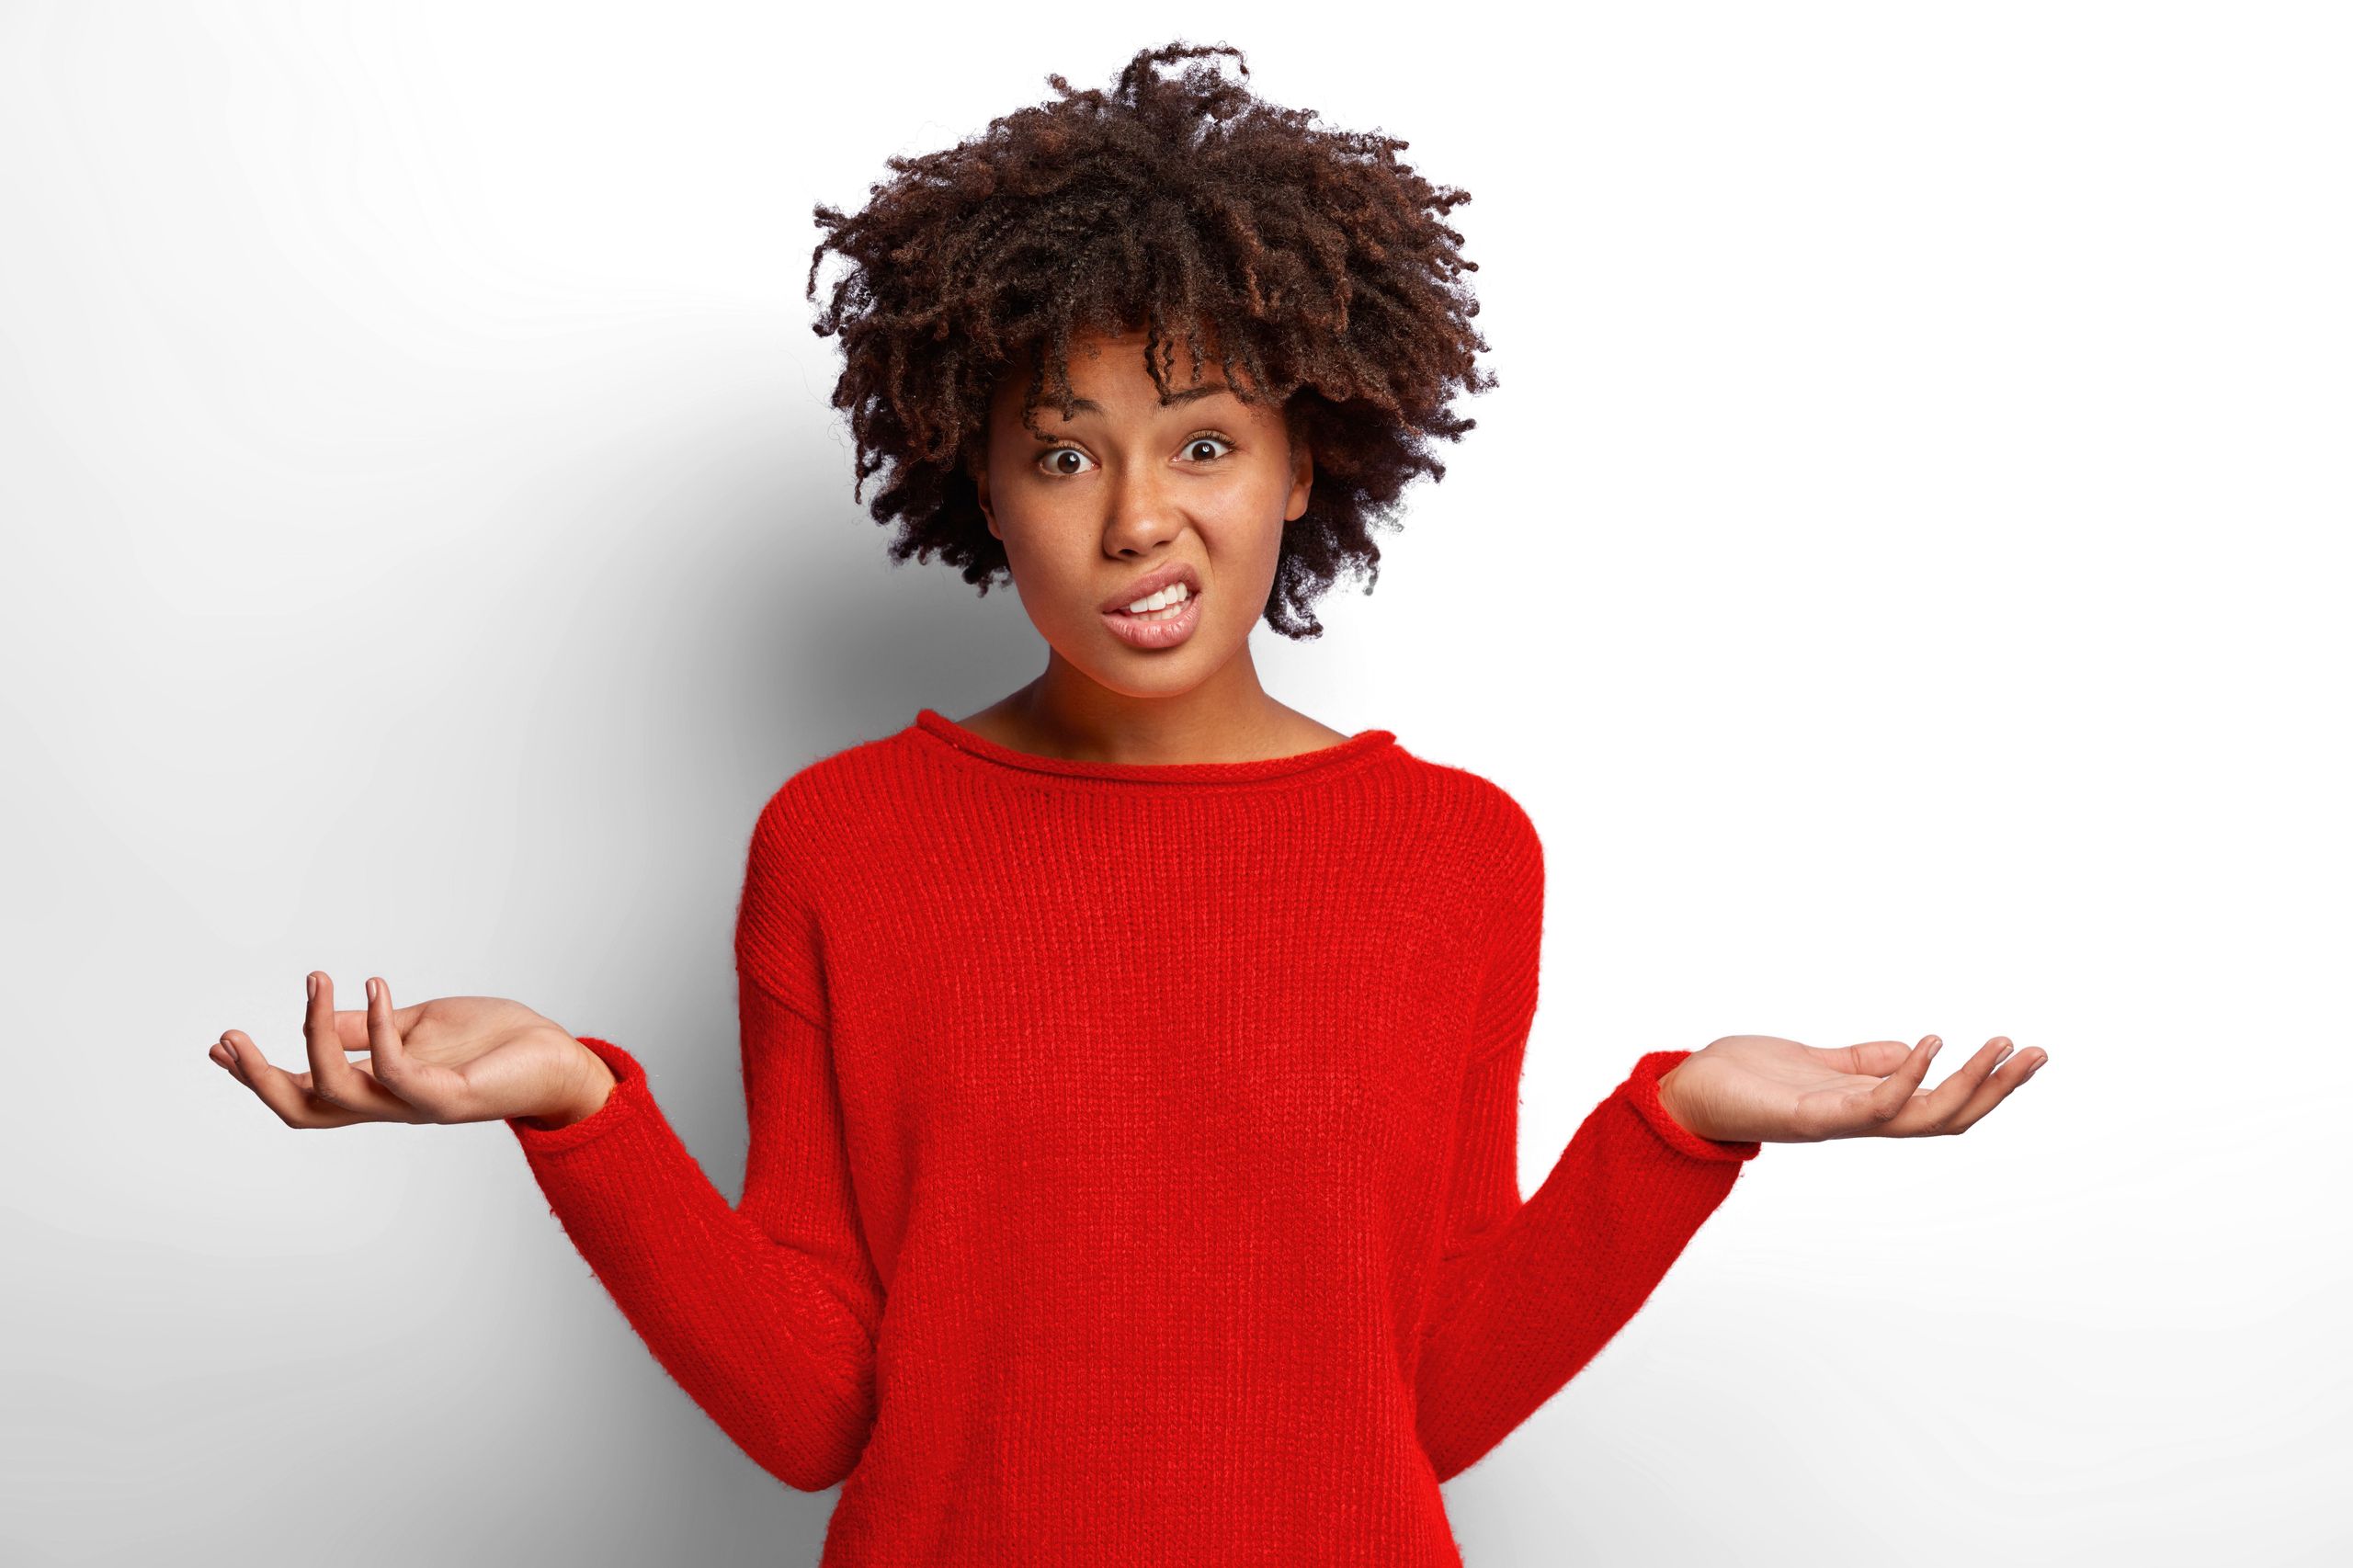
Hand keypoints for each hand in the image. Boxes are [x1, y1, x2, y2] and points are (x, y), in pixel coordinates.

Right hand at [206, 971, 614, 1129]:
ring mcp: (417, 1104)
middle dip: (260, 1078)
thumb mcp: (418, 1026)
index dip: (258, 1074)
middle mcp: (389, 1104)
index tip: (217, 1045)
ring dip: (314, 1036)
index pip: (304, 1090)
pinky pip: (396, 1069)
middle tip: (229, 1038)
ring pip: (338, 1091)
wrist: (558, 1060)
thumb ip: (370, 1028)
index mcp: (377, 1089)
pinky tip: (374, 984)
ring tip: (313, 981)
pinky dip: (377, 1026)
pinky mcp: (448, 1098)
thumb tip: (321, 1016)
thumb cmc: (493, 1044)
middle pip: (305, 1109)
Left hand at [1656, 1033, 2045, 1143]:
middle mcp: (1861, 1120)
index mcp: (1867, 1106)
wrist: (1687, 1093)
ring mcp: (1839, 1121)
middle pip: (1949, 1116)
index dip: (1987, 1084)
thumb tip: (1911, 1050)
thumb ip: (1863, 1062)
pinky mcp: (1810, 1116)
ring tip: (2002, 1044)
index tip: (2025, 1050)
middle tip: (2038, 1051)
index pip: (1943, 1103)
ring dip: (1970, 1083)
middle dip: (1998, 1088)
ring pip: (1924, 1116)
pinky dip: (1906, 1076)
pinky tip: (1928, 1042)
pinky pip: (1872, 1104)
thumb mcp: (1818, 1062)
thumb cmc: (1745, 1079)